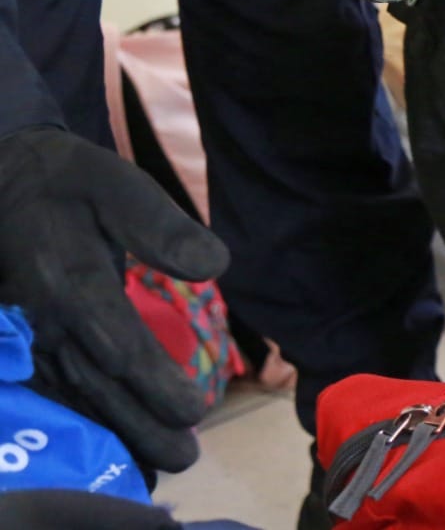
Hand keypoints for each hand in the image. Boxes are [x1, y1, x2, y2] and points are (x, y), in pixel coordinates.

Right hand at [0, 127, 229, 472]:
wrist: (2, 182)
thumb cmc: (69, 184)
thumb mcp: (118, 186)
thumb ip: (162, 227)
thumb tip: (215, 264)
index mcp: (71, 283)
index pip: (119, 347)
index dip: (156, 385)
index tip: (195, 411)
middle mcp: (44, 321)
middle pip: (96, 388)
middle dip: (141, 429)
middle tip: (185, 459)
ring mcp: (26, 338)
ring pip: (69, 400)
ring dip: (111, 437)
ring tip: (157, 470)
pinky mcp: (19, 343)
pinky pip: (46, 393)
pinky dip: (77, 424)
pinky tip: (107, 448)